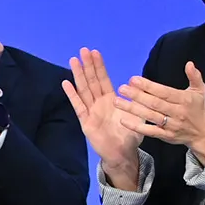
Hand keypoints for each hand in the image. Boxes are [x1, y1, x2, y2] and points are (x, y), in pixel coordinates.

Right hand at [62, 48, 143, 185]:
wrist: (122, 154)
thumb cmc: (130, 137)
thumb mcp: (139, 118)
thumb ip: (138, 104)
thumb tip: (136, 87)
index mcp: (112, 100)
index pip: (104, 80)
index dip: (99, 66)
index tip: (95, 52)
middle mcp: (99, 103)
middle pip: (92, 81)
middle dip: (88, 65)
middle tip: (83, 50)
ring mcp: (91, 111)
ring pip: (84, 90)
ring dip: (78, 75)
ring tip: (73, 61)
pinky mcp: (85, 121)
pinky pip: (78, 106)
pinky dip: (72, 95)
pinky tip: (66, 83)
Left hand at [117, 62, 204, 159]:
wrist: (203, 133)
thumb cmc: (197, 108)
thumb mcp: (199, 91)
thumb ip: (194, 77)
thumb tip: (189, 64)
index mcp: (184, 100)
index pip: (164, 92)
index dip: (149, 86)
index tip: (133, 79)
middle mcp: (178, 112)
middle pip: (155, 103)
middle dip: (137, 96)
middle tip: (122, 88)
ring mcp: (171, 125)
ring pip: (150, 116)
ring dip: (132, 109)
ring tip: (117, 101)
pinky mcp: (166, 136)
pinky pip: (150, 131)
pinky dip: (137, 127)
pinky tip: (123, 120)